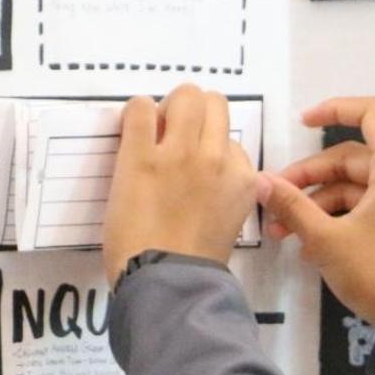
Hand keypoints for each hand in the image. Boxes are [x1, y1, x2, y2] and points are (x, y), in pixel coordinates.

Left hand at [103, 85, 257, 285]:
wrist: (167, 279)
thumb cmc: (196, 260)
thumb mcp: (230, 219)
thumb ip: (225, 190)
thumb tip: (202, 173)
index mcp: (243, 178)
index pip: (231, 140)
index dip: (209, 145)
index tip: (193, 161)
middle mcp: (217, 159)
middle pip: (213, 103)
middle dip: (193, 111)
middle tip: (173, 132)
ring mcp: (181, 154)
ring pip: (186, 95)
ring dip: (169, 106)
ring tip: (153, 128)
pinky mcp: (142, 156)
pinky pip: (141, 107)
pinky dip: (136, 112)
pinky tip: (132, 129)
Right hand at [258, 97, 374, 324]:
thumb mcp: (326, 238)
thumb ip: (292, 205)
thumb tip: (260, 181)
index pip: (372, 114)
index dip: (336, 109)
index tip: (303, 122)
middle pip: (351, 158)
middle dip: (308, 178)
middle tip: (274, 200)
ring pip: (352, 187)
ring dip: (315, 204)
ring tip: (282, 231)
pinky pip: (363, 208)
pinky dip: (335, 219)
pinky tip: (305, 244)